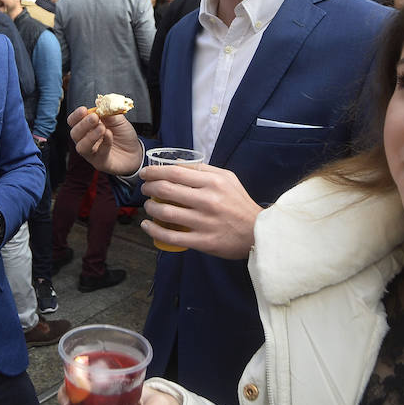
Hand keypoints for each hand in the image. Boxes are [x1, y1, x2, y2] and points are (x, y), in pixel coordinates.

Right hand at [67, 105, 142, 175]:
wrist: (135, 151)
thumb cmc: (123, 134)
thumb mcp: (118, 119)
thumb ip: (109, 112)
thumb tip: (101, 105)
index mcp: (87, 128)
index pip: (73, 122)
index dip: (76, 116)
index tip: (83, 109)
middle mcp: (85, 140)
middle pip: (74, 134)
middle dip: (83, 125)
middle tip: (95, 118)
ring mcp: (91, 153)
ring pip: (81, 147)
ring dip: (90, 136)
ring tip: (102, 128)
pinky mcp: (100, 163)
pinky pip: (98, 154)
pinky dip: (105, 143)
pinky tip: (110, 136)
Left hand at [139, 163, 260, 258]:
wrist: (258, 233)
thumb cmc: (240, 204)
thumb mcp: (227, 179)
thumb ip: (204, 169)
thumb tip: (178, 163)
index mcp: (213, 182)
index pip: (175, 172)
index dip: (154, 171)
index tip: (145, 173)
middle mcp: (207, 200)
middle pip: (166, 189)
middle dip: (149, 187)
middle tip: (145, 188)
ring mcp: (204, 222)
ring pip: (165, 212)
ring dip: (150, 207)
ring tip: (148, 206)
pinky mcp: (202, 241)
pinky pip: (171, 236)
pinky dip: (154, 230)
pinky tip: (147, 226)